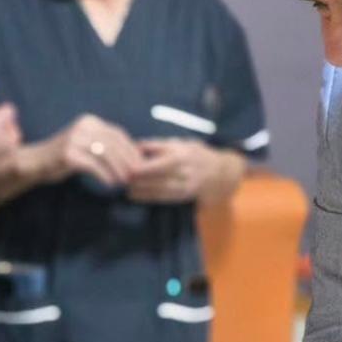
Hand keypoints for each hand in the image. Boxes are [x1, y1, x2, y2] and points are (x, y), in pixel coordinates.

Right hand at [33, 114, 142, 187]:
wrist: (35, 163)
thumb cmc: (63, 157)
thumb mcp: (85, 145)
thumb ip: (104, 145)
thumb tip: (133, 153)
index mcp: (89, 121)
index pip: (117, 134)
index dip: (131, 149)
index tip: (139, 164)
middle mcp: (82, 126)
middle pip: (113, 143)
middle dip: (127, 161)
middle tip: (135, 175)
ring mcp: (74, 139)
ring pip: (105, 154)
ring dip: (117, 169)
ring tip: (124, 182)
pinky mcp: (68, 154)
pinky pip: (93, 165)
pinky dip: (104, 175)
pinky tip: (110, 184)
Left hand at [128, 139, 245, 204]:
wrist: (221, 173)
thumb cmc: (196, 154)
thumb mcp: (180, 143)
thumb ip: (158, 145)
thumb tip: (135, 146)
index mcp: (182, 156)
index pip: (158, 163)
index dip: (142, 167)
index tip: (126, 167)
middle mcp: (184, 172)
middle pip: (157, 178)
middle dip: (138, 180)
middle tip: (120, 179)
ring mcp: (185, 186)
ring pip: (159, 189)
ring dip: (140, 191)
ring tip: (124, 189)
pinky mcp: (183, 196)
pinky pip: (163, 198)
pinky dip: (148, 198)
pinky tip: (135, 196)